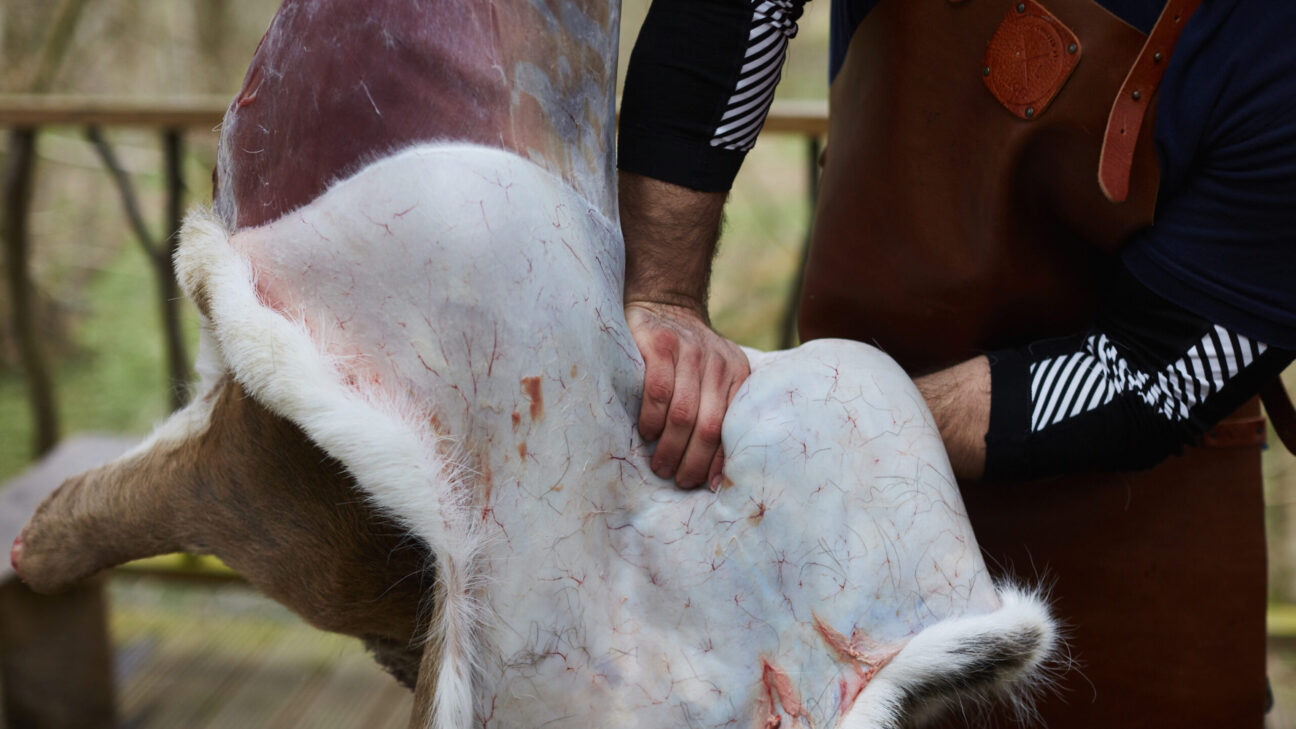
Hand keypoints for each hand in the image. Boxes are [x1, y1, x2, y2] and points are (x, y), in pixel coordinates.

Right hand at [626, 301, 749, 488]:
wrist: (664, 301)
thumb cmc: (686, 353)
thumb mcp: (713, 373)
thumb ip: (716, 407)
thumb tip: (714, 472)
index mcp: (737, 373)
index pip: (730, 426)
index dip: (717, 460)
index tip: (705, 484)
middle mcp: (718, 363)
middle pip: (708, 425)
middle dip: (691, 460)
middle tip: (676, 479)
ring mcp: (690, 351)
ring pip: (683, 412)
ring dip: (669, 446)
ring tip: (659, 466)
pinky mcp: (661, 344)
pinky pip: (658, 391)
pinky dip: (652, 418)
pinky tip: (647, 433)